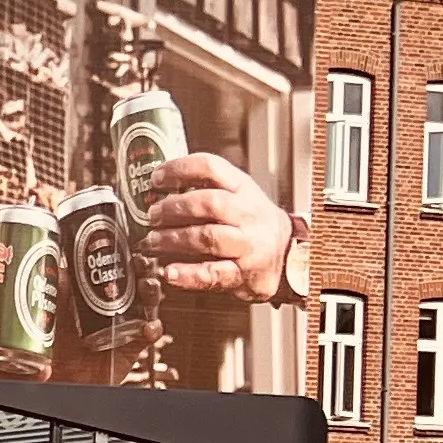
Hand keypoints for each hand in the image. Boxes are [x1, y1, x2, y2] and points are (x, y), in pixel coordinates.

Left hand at [142, 151, 293, 298]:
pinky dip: (187, 274)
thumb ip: (206, 190)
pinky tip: (169, 272)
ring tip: (152, 242)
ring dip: (174, 239)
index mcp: (243, 189)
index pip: (212, 167)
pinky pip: (214, 274)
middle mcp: (248, 214)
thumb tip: (158, 190)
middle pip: (210, 203)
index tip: (156, 179)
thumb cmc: (254, 225)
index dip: (180, 170)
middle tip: (152, 216)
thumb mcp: (239, 197)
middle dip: (174, 208)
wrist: (290, 257)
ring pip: (209, 237)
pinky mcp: (244, 274)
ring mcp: (248, 245)